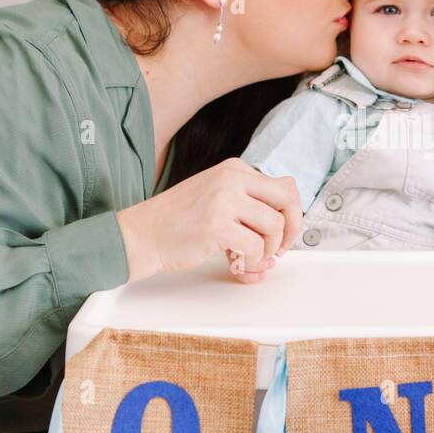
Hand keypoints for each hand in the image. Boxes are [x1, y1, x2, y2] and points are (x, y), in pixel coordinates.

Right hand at [115, 158, 301, 282]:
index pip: (284, 186)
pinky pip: (255, 246)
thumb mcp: (217, 198)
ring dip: (266, 251)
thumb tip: (288, 224)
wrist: (141, 235)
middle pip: (287, 200)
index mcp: (234, 169)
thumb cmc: (178, 221)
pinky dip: (251, 261)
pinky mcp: (217, 225)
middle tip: (279, 249)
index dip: (291, 214)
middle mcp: (231, 178)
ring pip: (274, 226)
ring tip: (248, 258)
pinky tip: (235, 262)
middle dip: (291, 229)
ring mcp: (224, 199)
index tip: (284, 233)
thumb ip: (249, 205)